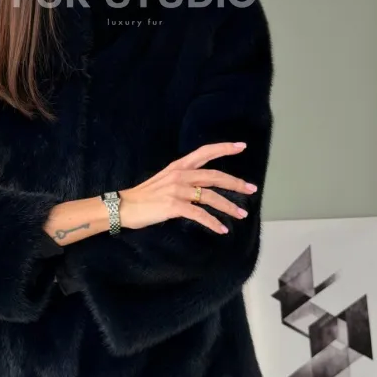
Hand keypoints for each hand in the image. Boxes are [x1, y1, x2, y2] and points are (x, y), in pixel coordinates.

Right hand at [118, 142, 257, 233]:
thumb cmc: (143, 196)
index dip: (224, 148)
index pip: (205, 153)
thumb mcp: (164, 180)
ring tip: (241, 214)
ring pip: (211, 197)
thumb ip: (183, 180)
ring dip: (229, 207)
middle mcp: (180, 175)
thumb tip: (201, 189)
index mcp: (178, 166)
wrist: (124, 206)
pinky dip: (213, 223)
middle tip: (251, 189)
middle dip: (236, 183)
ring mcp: (177, 190)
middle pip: (215, 176)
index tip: (241, 146)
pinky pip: (200, 215)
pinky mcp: (174, 206)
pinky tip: (222, 229)